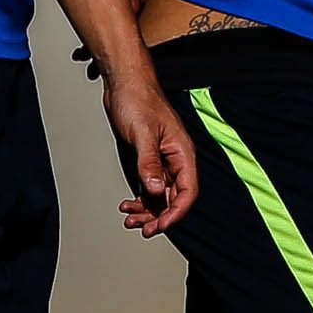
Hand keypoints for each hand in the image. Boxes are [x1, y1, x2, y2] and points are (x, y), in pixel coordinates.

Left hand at [104, 74, 196, 235]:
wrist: (125, 83)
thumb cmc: (138, 100)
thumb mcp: (143, 133)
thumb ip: (149, 163)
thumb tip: (155, 191)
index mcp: (182, 153)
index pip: (187, 191)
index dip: (175, 212)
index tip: (160, 225)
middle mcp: (175, 160)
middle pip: (174, 198)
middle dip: (159, 215)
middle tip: (142, 228)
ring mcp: (162, 161)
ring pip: (160, 195)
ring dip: (147, 210)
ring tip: (130, 218)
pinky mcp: (148, 159)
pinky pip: (149, 186)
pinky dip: (140, 198)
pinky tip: (128, 203)